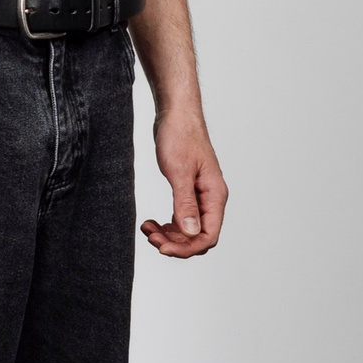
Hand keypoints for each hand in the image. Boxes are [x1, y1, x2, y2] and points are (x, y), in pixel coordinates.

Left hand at [141, 113, 226, 258]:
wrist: (176, 114)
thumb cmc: (180, 136)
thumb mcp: (179, 172)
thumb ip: (185, 203)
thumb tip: (191, 232)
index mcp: (215, 195)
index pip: (208, 236)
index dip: (187, 248)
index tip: (163, 248)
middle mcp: (211, 198)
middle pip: (198, 236)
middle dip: (175, 243)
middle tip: (150, 237)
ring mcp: (200, 195)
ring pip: (189, 229)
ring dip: (169, 235)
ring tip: (148, 229)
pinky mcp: (188, 191)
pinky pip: (181, 217)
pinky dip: (167, 224)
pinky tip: (151, 222)